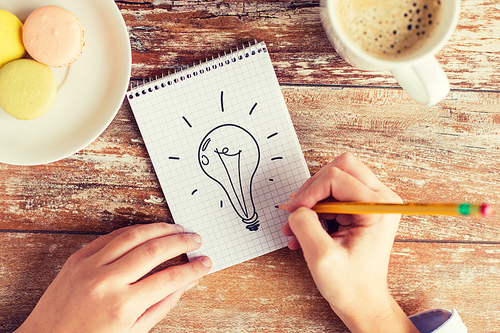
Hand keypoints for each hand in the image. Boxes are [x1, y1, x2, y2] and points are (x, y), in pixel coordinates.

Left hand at [15, 223, 211, 332]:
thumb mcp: (133, 331)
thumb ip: (163, 304)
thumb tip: (187, 281)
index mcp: (123, 306)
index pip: (170, 278)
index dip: (193, 268)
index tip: (205, 262)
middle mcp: (107, 282)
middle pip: (155, 250)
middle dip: (181, 242)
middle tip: (196, 240)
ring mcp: (90, 266)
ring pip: (134, 235)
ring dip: (160, 229)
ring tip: (177, 230)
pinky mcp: (78, 257)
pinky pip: (112, 236)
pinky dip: (134, 231)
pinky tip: (148, 231)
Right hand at [281, 153, 417, 332]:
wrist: (363, 302)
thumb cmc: (351, 286)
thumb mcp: (321, 256)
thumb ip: (304, 224)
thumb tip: (295, 207)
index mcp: (378, 207)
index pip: (336, 177)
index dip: (309, 192)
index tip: (293, 213)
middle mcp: (381, 199)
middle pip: (340, 168)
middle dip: (312, 189)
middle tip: (296, 211)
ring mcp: (373, 202)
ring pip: (334, 179)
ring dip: (311, 201)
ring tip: (296, 227)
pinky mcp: (363, 209)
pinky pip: (334, 195)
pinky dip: (315, 210)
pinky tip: (303, 231)